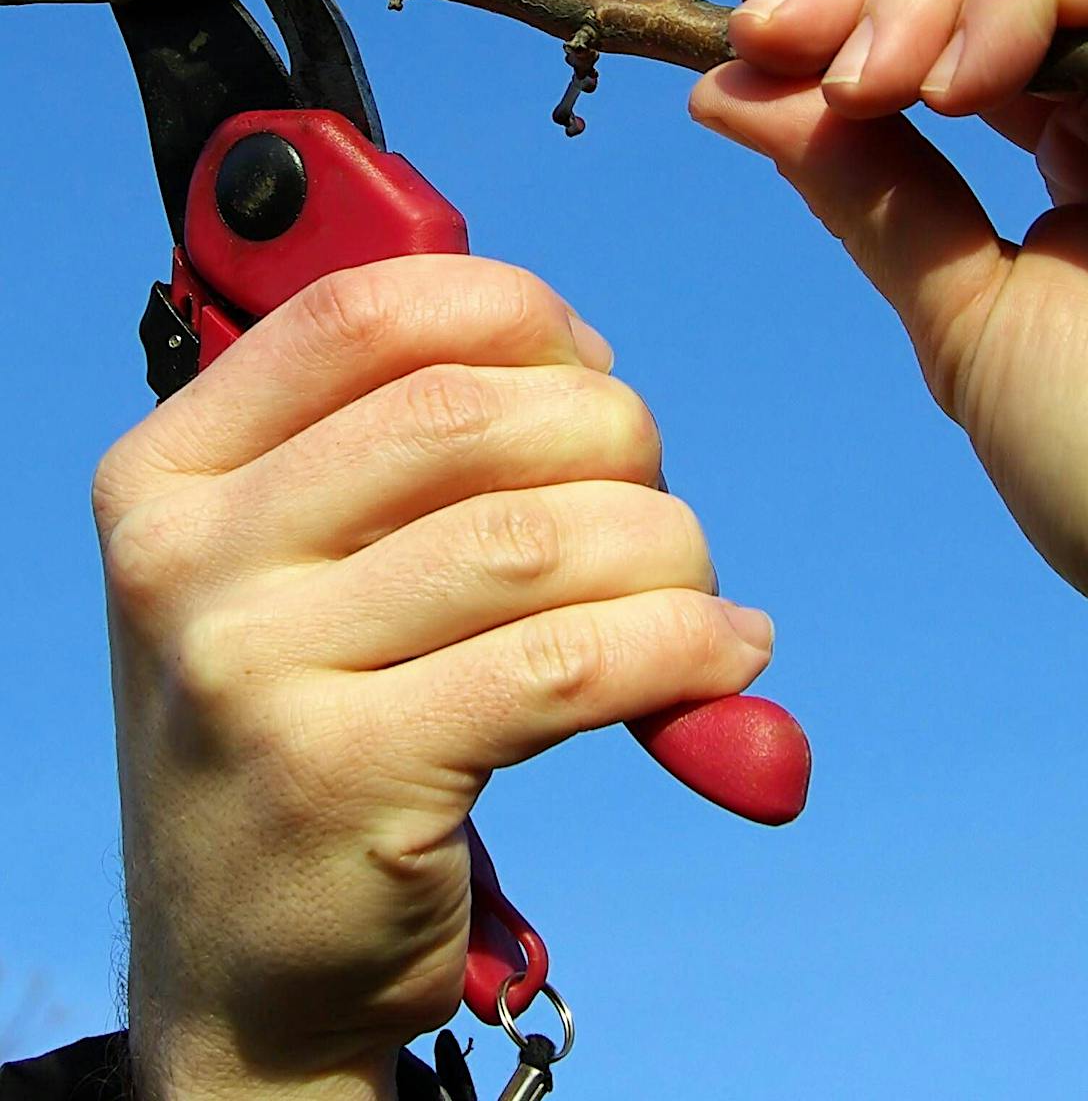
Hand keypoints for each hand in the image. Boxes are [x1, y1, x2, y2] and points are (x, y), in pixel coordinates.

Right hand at [93, 255, 774, 1099]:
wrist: (248, 967)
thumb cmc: (317, 719)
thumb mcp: (300, 565)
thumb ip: (401, 445)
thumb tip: (588, 365)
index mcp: (172, 471)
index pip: (366, 312)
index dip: (518, 314)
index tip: (589, 369)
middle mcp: (184, 559)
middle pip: (471, 414)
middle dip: (615, 438)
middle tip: (650, 502)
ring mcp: (247, 671)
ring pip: (536, 538)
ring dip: (665, 549)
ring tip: (695, 593)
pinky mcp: (339, 779)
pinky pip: (568, 663)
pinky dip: (682, 644)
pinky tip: (724, 655)